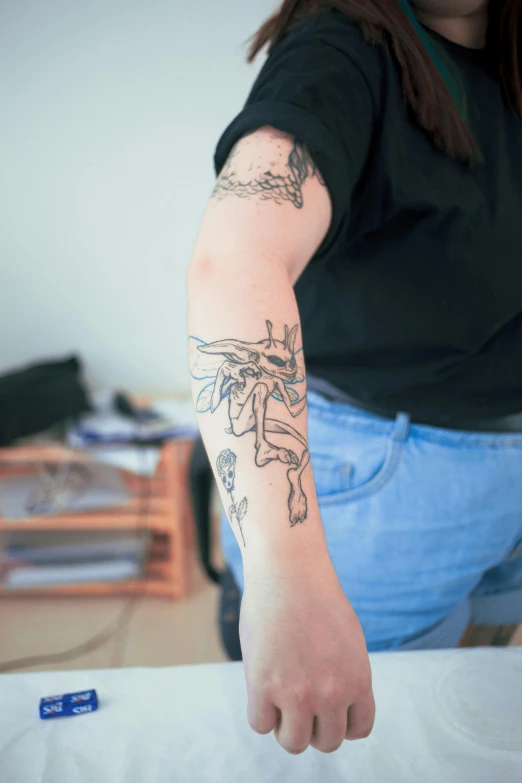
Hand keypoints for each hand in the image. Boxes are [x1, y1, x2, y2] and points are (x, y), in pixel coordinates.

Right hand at [240, 559, 374, 754]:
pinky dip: (261, 712)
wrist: (289, 571)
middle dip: (313, 726)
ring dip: (286, 726)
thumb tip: (332, 703)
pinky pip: (261, 725)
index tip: (326, 707)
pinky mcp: (263, 686)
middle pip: (326, 741)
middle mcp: (331, 693)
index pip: (358, 729)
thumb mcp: (349, 639)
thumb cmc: (316, 596)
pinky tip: (261, 689)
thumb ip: (345, 674)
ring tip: (279, 699)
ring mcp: (297, 693)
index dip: (341, 722)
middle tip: (299, 701)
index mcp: (358, 680)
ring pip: (293, 742)